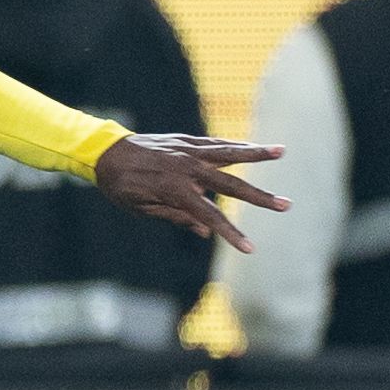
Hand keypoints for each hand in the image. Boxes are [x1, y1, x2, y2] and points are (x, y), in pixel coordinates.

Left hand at [91, 133, 287, 253]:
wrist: (103, 153)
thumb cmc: (120, 186)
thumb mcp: (142, 209)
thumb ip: (176, 218)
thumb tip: (205, 232)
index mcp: (175, 191)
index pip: (211, 217)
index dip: (231, 234)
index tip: (251, 248)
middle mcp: (186, 169)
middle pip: (230, 185)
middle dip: (259, 197)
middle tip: (285, 205)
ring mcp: (187, 151)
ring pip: (228, 153)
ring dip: (256, 153)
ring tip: (281, 151)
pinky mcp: (185, 141)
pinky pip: (215, 143)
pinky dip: (235, 145)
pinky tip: (254, 147)